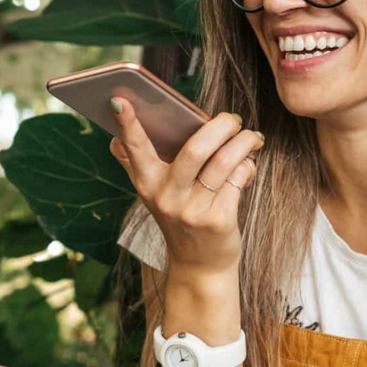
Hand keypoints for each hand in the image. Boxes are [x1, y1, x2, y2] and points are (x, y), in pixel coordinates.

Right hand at [107, 97, 263, 277]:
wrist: (199, 266)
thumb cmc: (181, 218)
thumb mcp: (155, 195)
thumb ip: (137, 166)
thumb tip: (115, 139)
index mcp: (148, 183)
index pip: (135, 149)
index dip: (127, 125)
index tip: (118, 100)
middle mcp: (167, 196)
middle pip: (195, 150)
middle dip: (220, 126)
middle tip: (232, 119)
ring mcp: (192, 210)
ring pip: (224, 162)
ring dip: (243, 143)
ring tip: (252, 137)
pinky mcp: (218, 220)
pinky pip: (239, 179)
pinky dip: (248, 167)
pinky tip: (248, 166)